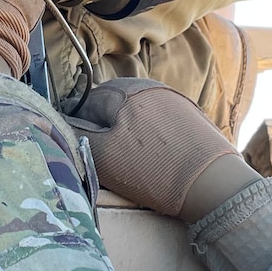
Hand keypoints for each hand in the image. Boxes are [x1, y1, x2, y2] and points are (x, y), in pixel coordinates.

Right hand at [72, 77, 256, 220]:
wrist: (215, 184)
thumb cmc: (155, 170)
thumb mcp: (104, 155)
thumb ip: (76, 134)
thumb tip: (56, 120)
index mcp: (123, 90)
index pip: (83, 104)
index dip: (80, 130)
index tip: (88, 154)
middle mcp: (148, 86)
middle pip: (110, 106)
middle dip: (105, 130)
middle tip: (112, 161)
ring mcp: (172, 99)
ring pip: (134, 115)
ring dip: (127, 135)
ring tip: (136, 163)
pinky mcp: (191, 116)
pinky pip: (157, 122)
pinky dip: (150, 138)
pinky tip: (157, 159)